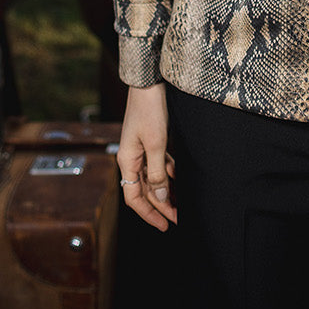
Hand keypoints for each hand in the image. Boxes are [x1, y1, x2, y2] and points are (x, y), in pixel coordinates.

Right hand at [118, 83, 176, 230]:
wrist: (149, 83)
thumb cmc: (150, 110)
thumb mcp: (156, 144)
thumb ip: (158, 172)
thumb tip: (160, 197)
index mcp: (127, 161)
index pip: (134, 198)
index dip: (149, 214)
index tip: (164, 225)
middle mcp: (131, 158)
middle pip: (145, 190)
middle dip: (161, 206)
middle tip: (178, 218)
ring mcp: (141, 150)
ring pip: (153, 178)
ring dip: (166, 191)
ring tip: (181, 203)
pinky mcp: (151, 141)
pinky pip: (158, 165)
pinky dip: (168, 173)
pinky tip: (178, 179)